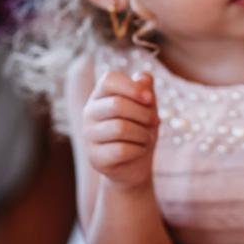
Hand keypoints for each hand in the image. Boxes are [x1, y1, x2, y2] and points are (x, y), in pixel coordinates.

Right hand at [82, 70, 158, 189]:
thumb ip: (146, 89)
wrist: (135, 165)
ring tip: (146, 138)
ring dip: (143, 134)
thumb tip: (144, 78)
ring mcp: (89, 136)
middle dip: (143, 114)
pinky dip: (138, 150)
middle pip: (117, 105)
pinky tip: (139, 150)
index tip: (149, 99)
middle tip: (154, 122)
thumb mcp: (148, 107)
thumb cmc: (140, 130)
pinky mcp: (94, 157)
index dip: (132, 87)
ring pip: (120, 128)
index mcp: (100, 95)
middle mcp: (89, 113)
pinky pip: (121, 150)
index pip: (109, 80)